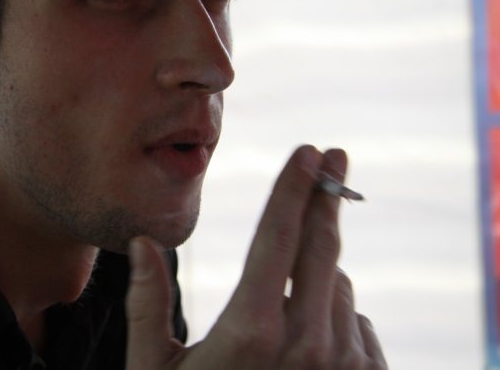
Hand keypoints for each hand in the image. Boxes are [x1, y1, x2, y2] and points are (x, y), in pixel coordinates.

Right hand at [125, 146, 386, 368]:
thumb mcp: (153, 367)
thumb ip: (146, 302)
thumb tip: (142, 241)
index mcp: (251, 329)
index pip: (278, 236)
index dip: (294, 187)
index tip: (310, 151)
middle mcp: (306, 343)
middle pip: (323, 245)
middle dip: (326, 196)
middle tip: (333, 158)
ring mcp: (342, 366)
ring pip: (339, 282)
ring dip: (320, 272)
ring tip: (285, 298)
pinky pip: (357, 320)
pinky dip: (337, 313)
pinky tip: (310, 338)